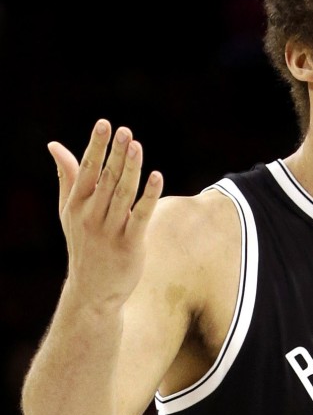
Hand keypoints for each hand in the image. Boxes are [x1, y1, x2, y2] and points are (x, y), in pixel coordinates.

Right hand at [49, 119, 163, 307]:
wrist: (92, 290)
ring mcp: (109, 230)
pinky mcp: (129, 244)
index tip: (104, 124)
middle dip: (115, 153)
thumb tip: (55, 145)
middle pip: (106, 178)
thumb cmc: (83, 245)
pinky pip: (140, 216)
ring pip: (122, 194)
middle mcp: (91, 215)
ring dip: (130, 169)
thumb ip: (67, 177)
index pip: (86, 169)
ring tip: (137, 146)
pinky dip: (148, 196)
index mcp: (77, 204)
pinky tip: (157, 177)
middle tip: (125, 130)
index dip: (95, 146)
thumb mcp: (69, 211)